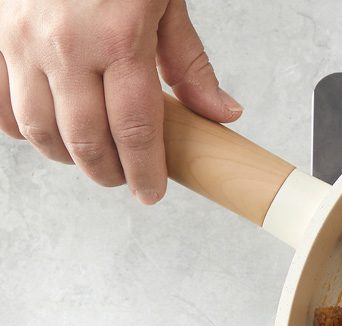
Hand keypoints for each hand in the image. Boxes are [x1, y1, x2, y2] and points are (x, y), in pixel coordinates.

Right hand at [0, 0, 240, 203]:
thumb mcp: (167, 1)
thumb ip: (189, 64)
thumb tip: (221, 114)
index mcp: (119, 38)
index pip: (134, 129)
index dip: (145, 171)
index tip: (152, 191)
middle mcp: (65, 44)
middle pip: (85, 139)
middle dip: (109, 172)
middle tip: (126, 179)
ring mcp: (21, 41)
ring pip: (37, 130)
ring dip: (67, 157)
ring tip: (93, 160)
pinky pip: (0, 104)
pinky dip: (22, 130)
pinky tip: (48, 133)